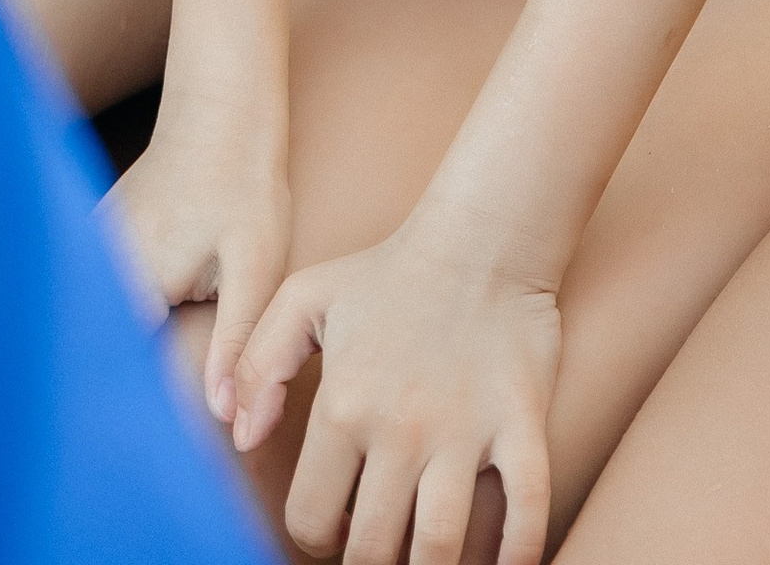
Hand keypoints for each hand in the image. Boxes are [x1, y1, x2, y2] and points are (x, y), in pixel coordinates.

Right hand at [111, 112, 292, 415]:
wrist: (220, 108)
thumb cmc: (242, 180)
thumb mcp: (255, 262)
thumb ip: (235, 341)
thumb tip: (225, 415)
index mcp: (135, 280)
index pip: (121, 369)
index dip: (140, 408)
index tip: (156, 433)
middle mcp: (99, 265)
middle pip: (104, 347)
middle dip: (128, 381)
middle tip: (155, 409)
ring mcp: (91, 246)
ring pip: (98, 320)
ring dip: (118, 350)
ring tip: (148, 367)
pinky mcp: (97, 235)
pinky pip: (99, 293)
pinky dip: (116, 317)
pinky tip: (141, 326)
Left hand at [232, 222, 557, 564]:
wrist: (481, 238)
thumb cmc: (388, 271)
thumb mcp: (304, 298)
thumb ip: (256, 364)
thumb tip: (241, 439)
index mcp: (344, 406)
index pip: (311, 518)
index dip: (315, 536)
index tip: (335, 525)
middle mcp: (401, 428)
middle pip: (374, 548)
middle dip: (368, 560)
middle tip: (378, 543)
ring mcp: (465, 430)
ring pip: (440, 546)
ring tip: (425, 556)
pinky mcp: (521, 424)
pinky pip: (527, 510)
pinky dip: (519, 553)